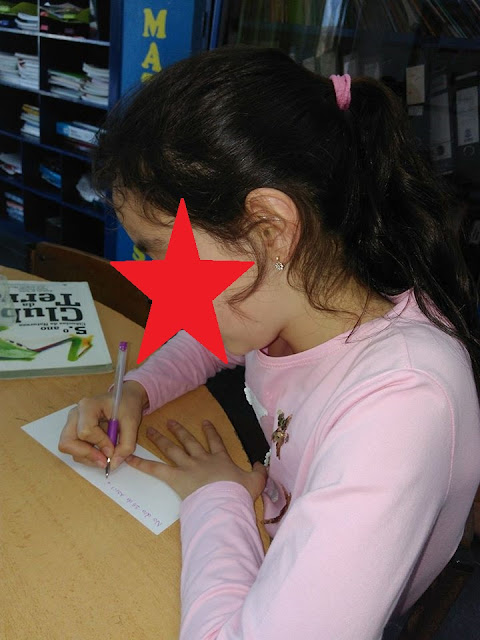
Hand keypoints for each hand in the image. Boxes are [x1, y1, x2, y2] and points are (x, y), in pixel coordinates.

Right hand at [58, 381, 147, 470]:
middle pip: (68, 441)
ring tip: (105, 457)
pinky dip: (86, 455)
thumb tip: (113, 464)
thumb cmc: (127, 405)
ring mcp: (72, 423)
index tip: (113, 449)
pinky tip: (101, 453)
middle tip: (104, 461)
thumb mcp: (132, 422)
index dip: (100, 444)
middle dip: (86, 455)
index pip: (86, 431)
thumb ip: (126, 444)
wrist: (124, 398)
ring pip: (69, 447)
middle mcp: (75, 414)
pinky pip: (74, 448)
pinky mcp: (74, 431)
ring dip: (87, 457)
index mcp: (88, 406)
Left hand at [126, 419, 267, 500]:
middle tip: (171, 422)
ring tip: (151, 431)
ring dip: (161, 440)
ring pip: (172, 450)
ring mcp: (188, 467)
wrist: (225, 502)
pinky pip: (155, 469)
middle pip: (189, 442)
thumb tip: (260, 464)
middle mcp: (202, 459)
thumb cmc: (239, 493)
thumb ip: (258, 472)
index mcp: (220, 459)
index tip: (205, 422)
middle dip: (180, 431)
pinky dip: (141, 464)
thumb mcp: (255, 482)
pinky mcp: (175, 477)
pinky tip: (129, 459)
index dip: (210, 431)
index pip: (215, 442)